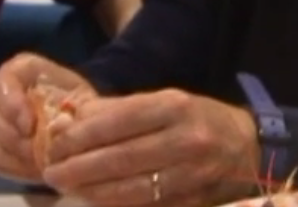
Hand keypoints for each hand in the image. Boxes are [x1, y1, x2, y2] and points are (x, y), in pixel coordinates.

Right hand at [0, 53, 92, 181]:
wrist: (76, 125)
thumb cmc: (78, 105)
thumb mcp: (81, 98)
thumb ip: (68, 106)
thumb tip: (57, 127)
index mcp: (19, 69)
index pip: (3, 82)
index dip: (12, 106)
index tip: (30, 127)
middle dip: (9, 135)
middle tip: (33, 151)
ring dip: (9, 154)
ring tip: (35, 162)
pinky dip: (9, 167)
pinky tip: (30, 170)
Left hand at [42, 89, 260, 206]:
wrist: (246, 146)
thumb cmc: (196, 119)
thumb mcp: (164, 102)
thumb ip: (118, 111)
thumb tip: (69, 121)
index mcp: (176, 106)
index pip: (120, 120)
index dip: (83, 135)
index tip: (55, 143)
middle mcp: (186, 139)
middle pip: (122, 158)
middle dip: (80, 167)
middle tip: (51, 172)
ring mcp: (192, 174)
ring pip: (132, 188)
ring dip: (93, 191)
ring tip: (66, 188)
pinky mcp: (193, 201)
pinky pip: (148, 206)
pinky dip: (118, 205)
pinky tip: (95, 201)